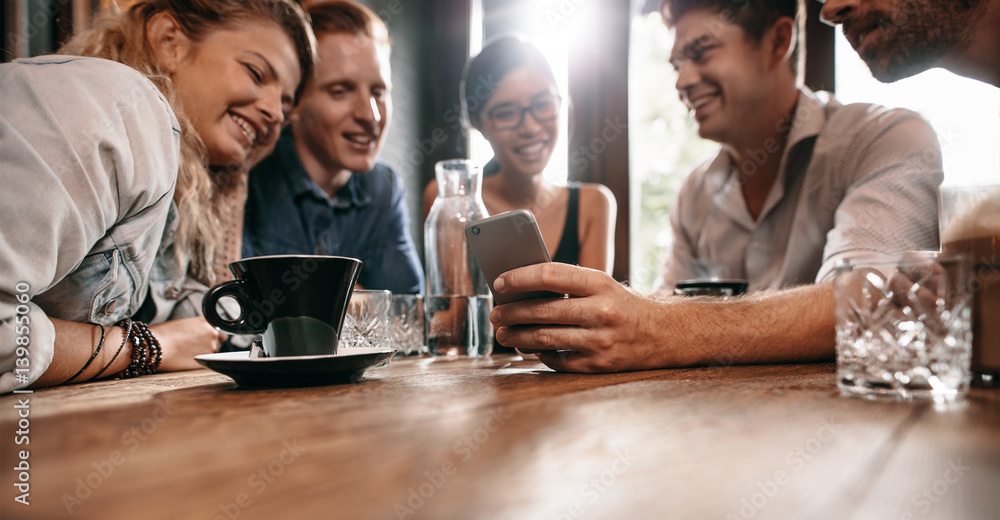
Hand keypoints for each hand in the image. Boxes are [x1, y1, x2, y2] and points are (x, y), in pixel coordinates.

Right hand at [149, 317, 226, 371]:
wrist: (155, 346)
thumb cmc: (164, 334)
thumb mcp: (184, 323)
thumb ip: (198, 328)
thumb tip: (201, 333)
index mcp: (206, 321)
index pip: (219, 330)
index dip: (213, 335)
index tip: (206, 339)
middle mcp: (212, 333)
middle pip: (219, 341)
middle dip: (210, 344)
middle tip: (196, 346)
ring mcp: (211, 347)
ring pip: (214, 352)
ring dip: (206, 353)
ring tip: (190, 352)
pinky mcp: (205, 360)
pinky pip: (208, 361)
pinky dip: (201, 361)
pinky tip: (189, 359)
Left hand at [489, 263, 669, 372]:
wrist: (663, 334)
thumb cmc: (622, 306)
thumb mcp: (602, 286)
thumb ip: (568, 285)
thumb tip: (520, 290)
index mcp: (601, 284)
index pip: (551, 275)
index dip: (520, 277)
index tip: (499, 281)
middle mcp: (601, 311)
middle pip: (543, 311)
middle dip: (512, 312)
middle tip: (495, 314)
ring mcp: (600, 341)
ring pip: (545, 339)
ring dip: (517, 337)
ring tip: (503, 333)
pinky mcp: (599, 365)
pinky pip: (558, 360)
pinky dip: (540, 354)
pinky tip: (530, 349)